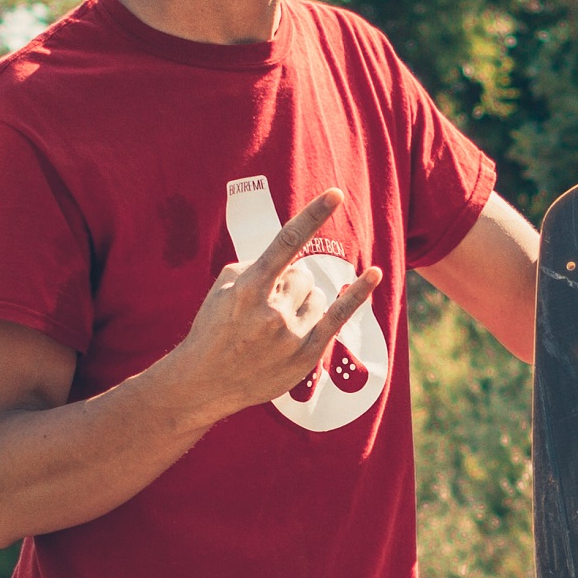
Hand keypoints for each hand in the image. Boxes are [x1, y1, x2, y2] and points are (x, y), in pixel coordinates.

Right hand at [162, 188, 381, 422]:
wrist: (204, 382)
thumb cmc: (212, 331)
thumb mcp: (221, 290)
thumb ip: (252, 267)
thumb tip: (285, 260)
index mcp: (249, 287)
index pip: (286, 242)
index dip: (313, 215)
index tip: (335, 194)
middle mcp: (273, 310)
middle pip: (303, 276)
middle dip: (290, 284)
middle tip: (269, 306)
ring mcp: (291, 334)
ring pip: (317, 296)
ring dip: (303, 302)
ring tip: (277, 325)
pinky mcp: (306, 354)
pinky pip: (339, 316)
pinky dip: (357, 294)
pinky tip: (374, 275)